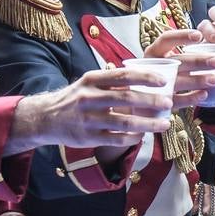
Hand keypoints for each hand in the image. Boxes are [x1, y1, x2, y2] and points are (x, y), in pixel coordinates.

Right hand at [7, 67, 171, 152]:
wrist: (45, 118)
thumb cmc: (76, 98)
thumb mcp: (89, 83)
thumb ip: (113, 81)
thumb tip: (146, 80)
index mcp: (92, 80)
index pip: (123, 75)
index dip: (145, 78)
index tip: (163, 81)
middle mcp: (89, 97)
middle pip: (126, 99)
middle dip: (151, 102)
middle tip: (169, 103)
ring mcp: (88, 119)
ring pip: (124, 122)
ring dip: (148, 124)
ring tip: (164, 124)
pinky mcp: (87, 138)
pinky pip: (115, 139)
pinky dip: (132, 138)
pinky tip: (143, 136)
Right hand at [144, 29, 214, 108]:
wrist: (144, 100)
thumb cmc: (164, 73)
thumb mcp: (169, 60)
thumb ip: (187, 53)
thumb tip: (213, 42)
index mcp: (154, 52)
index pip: (166, 39)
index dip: (182, 36)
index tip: (199, 35)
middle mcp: (154, 67)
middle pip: (176, 61)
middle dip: (198, 61)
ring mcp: (156, 86)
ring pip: (178, 81)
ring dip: (196, 80)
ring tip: (214, 79)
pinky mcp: (160, 104)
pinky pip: (177, 100)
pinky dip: (191, 97)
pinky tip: (204, 94)